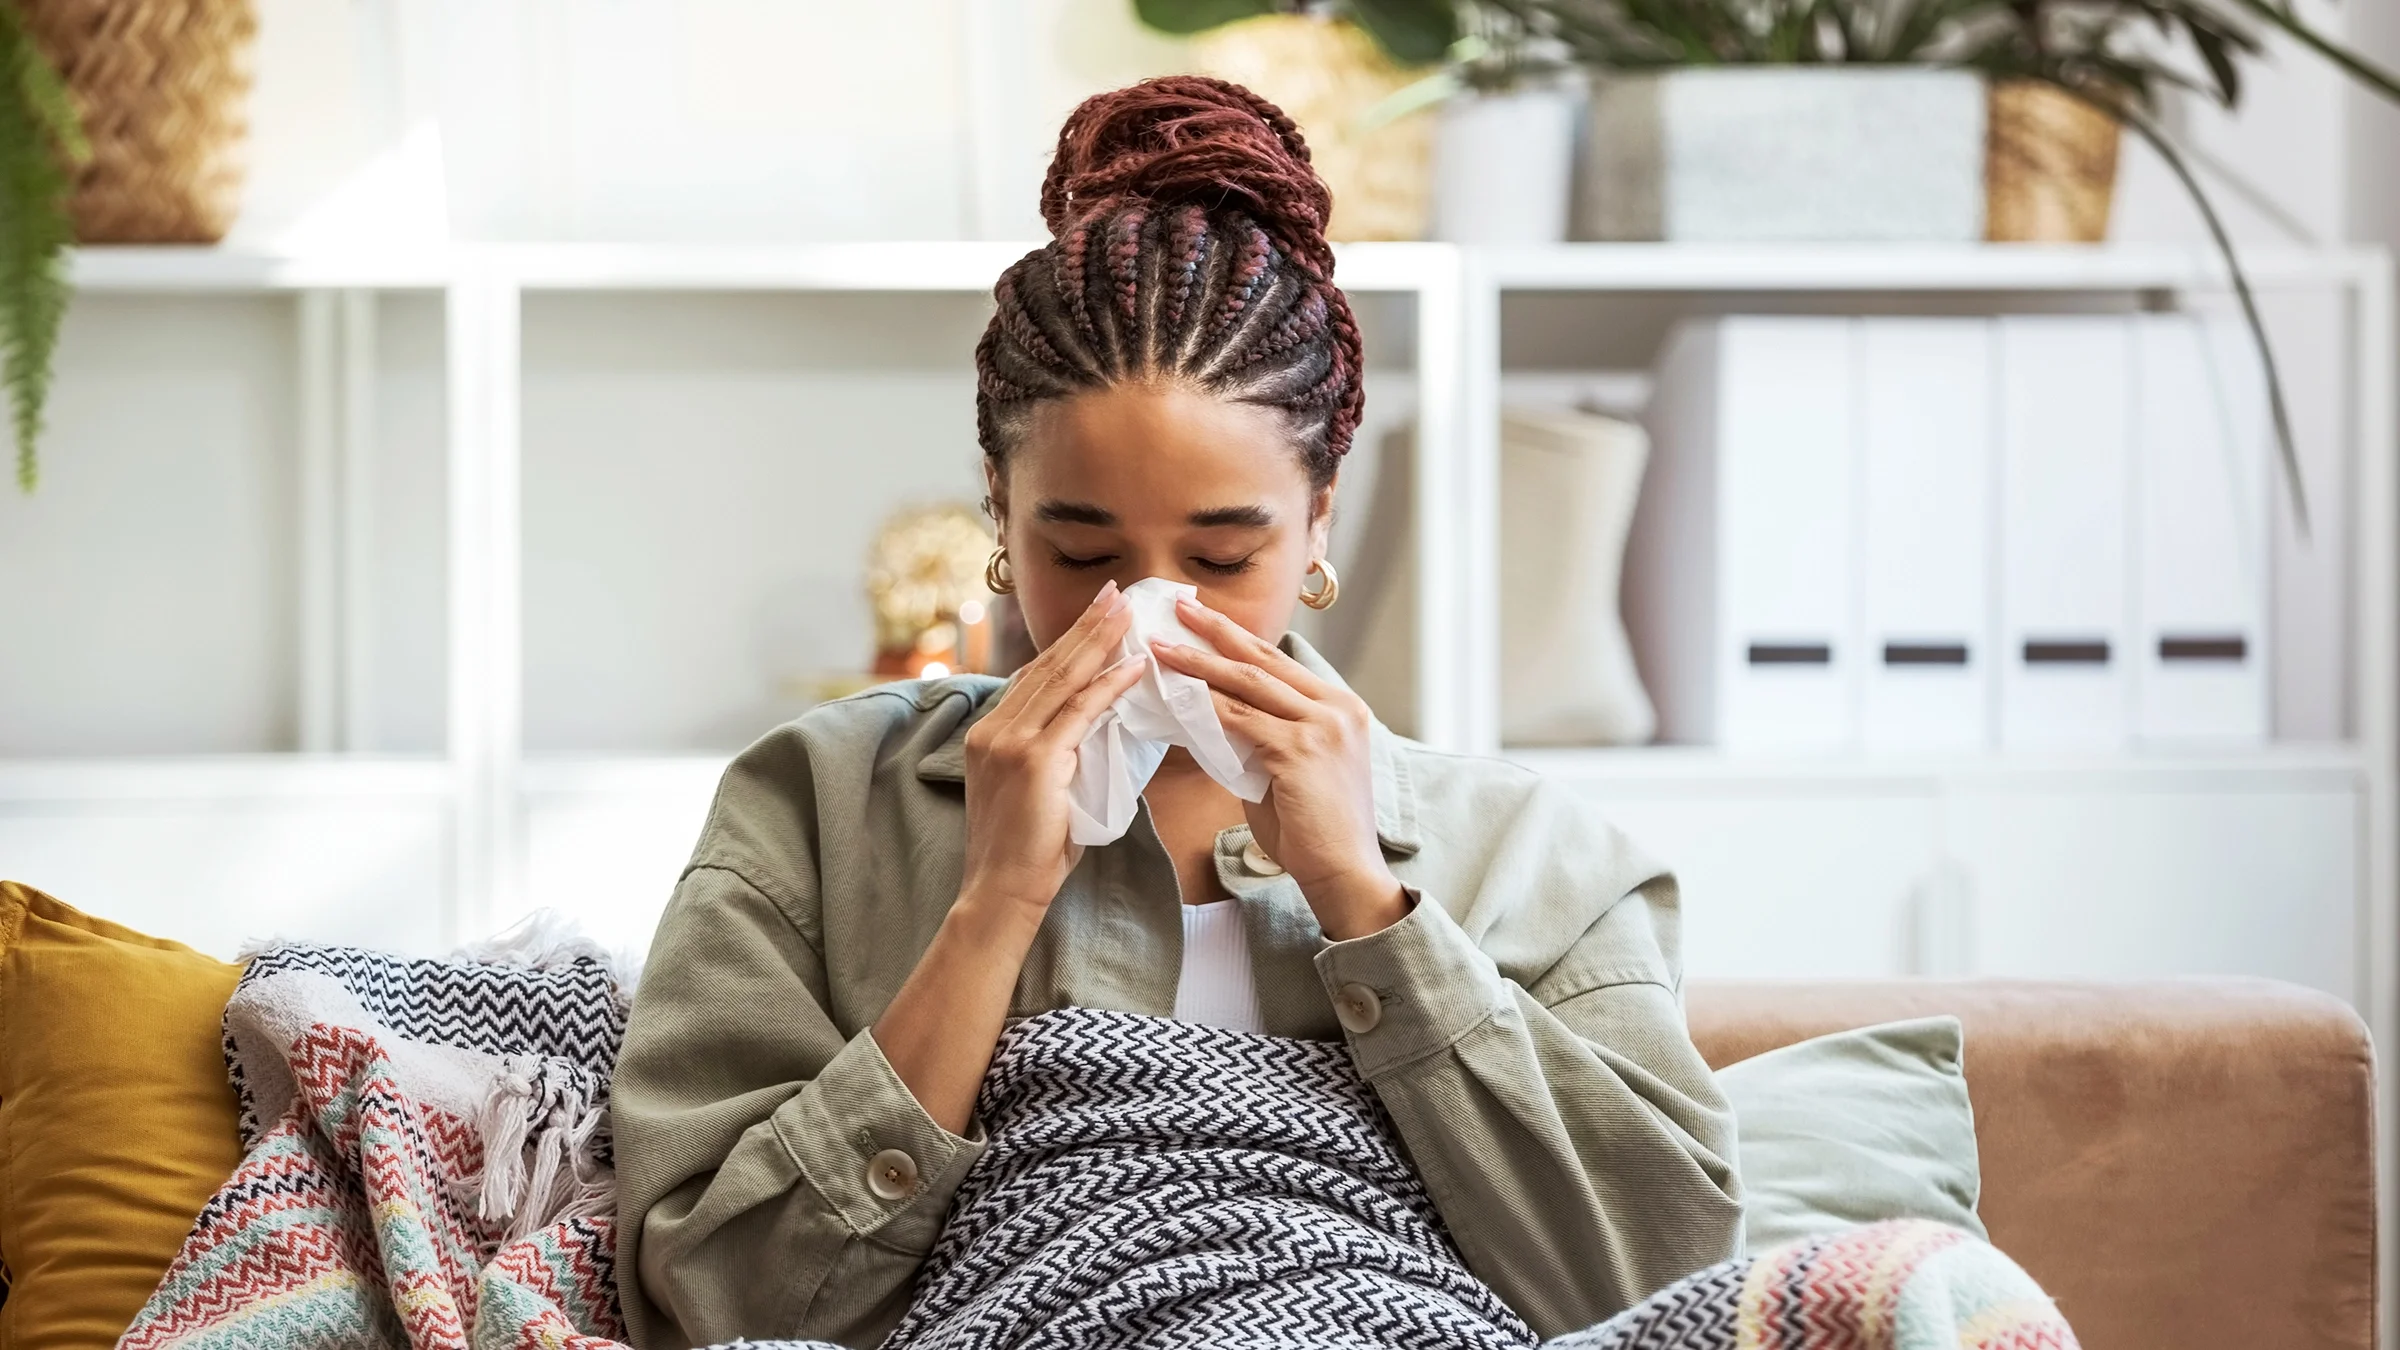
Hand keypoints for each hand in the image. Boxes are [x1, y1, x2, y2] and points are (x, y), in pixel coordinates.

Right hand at [958, 579, 1147, 921]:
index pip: (1034, 676)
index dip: (1067, 643)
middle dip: (1085, 626)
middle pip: (1047, 665)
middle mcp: (993, 728)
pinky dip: (1108, 685)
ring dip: (1099, 642)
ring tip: (1128, 613)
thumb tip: (1096, 725)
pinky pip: (1078, 712)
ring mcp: (1009, 742)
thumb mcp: (1037, 789)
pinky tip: (1133, 666)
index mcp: (988, 732)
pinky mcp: (1034, 760)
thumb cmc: (1027, 851)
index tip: (1096, 615)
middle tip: (1116, 594)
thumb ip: (1055, 752)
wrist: (1001, 892)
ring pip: (1062, 679)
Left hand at [1150, 597, 1409, 940]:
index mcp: (1341, 707)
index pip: (1280, 663)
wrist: (1344, 873)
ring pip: (1248, 684)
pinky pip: (1240, 720)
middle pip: (1264, 659)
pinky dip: (1203, 705)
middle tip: (1179, 606)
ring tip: (1162, 647)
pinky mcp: (1301, 750)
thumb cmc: (1315, 831)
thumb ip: (1263, 739)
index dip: (1239, 640)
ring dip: (1198, 663)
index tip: (1204, 621)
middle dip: (1216, 631)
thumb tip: (1215, 718)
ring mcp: (1322, 726)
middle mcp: (1337, 707)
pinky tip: (1175, 695)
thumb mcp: (1293, 771)